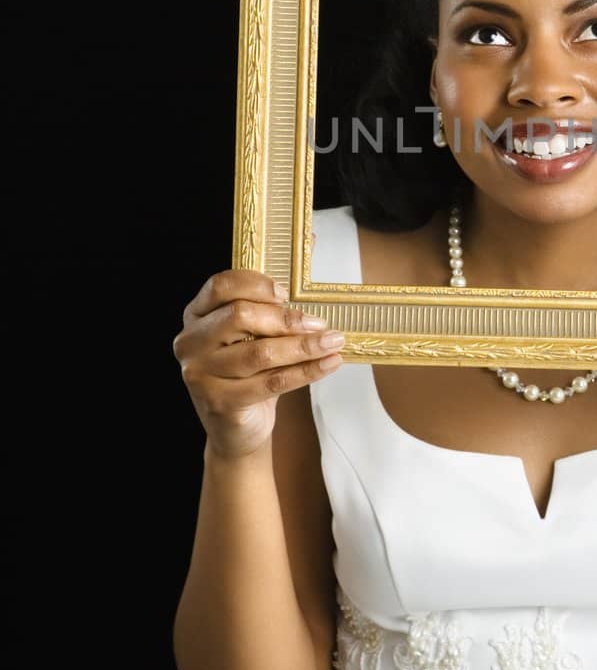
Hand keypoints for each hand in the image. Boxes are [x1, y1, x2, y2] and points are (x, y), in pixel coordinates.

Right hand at [172, 269, 346, 458]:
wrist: (236, 430)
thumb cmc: (250, 372)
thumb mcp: (257, 332)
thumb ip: (277, 292)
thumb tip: (313, 239)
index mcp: (196, 315)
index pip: (220, 286)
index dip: (256, 284)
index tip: (287, 292)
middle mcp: (190, 342)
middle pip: (239, 316)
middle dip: (286, 318)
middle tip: (320, 324)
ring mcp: (200, 374)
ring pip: (260, 352)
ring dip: (304, 346)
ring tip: (333, 342)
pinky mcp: (219, 402)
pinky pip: (272, 381)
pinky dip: (307, 371)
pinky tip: (329, 363)